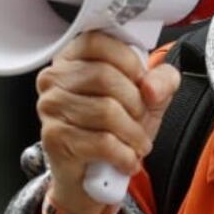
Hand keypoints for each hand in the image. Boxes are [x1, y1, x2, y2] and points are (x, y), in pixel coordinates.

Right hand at [35, 31, 180, 213]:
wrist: (96, 171)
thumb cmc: (118, 124)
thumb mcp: (150, 94)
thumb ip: (162, 79)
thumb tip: (151, 87)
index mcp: (75, 56)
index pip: (98, 42)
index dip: (128, 61)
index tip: (142, 80)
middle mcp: (55, 77)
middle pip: (104, 77)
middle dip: (136, 102)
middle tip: (142, 118)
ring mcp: (51, 107)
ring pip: (105, 111)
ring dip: (133, 132)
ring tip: (138, 141)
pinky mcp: (53, 138)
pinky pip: (101, 142)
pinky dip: (124, 154)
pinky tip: (128, 158)